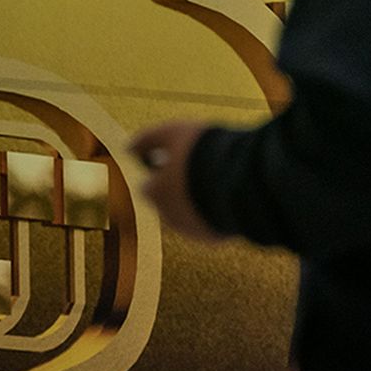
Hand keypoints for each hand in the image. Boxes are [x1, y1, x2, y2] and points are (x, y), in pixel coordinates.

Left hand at [127, 120, 221, 241]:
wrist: (242, 180)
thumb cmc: (203, 153)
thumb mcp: (172, 133)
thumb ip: (147, 139)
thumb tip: (129, 147)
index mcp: (154, 193)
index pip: (149, 186)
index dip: (162, 172)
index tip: (178, 160)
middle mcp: (168, 216)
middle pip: (168, 202)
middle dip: (179, 189)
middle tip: (200, 168)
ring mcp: (191, 230)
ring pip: (189, 215)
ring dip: (197, 202)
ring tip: (217, 180)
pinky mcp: (214, 238)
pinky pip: (210, 224)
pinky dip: (214, 213)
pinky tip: (228, 196)